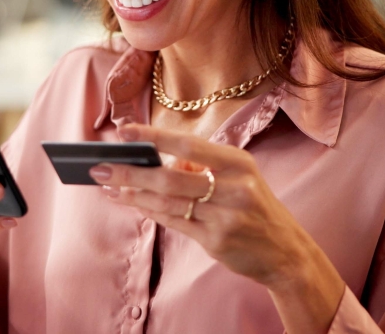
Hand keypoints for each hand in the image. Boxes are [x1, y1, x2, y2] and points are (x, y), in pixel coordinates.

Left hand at [88, 125, 329, 292]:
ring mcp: (225, 215)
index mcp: (238, 162)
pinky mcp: (217, 240)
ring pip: (168, 202)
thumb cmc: (254, 208)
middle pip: (170, 177)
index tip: (123, 132)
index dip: (153, 137)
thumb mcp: (239, 178)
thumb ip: (202, 167)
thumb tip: (159, 160)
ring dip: (134, 194)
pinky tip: (134, 205)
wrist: (285, 251)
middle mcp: (234, 187)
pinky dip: (151, 212)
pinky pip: (175, 222)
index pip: (188, 145)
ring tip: (110, 187)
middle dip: (131, 172)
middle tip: (100, 167)